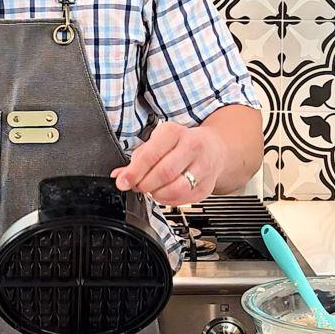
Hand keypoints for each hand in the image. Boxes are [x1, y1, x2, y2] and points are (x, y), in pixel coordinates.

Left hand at [110, 121, 224, 205]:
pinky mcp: (207, 185)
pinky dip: (169, 200)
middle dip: (145, 184)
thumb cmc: (181, 144)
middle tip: (138, 186)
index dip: (134, 172)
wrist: (214, 148)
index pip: (151, 154)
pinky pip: (185, 199)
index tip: (123, 182)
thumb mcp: (158, 142)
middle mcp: (192, 147)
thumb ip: (138, 159)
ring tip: (152, 190)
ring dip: (158, 194)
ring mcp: (203, 167)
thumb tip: (120, 175)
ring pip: (177, 188)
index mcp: (174, 132)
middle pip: (164, 173)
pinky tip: (164, 193)